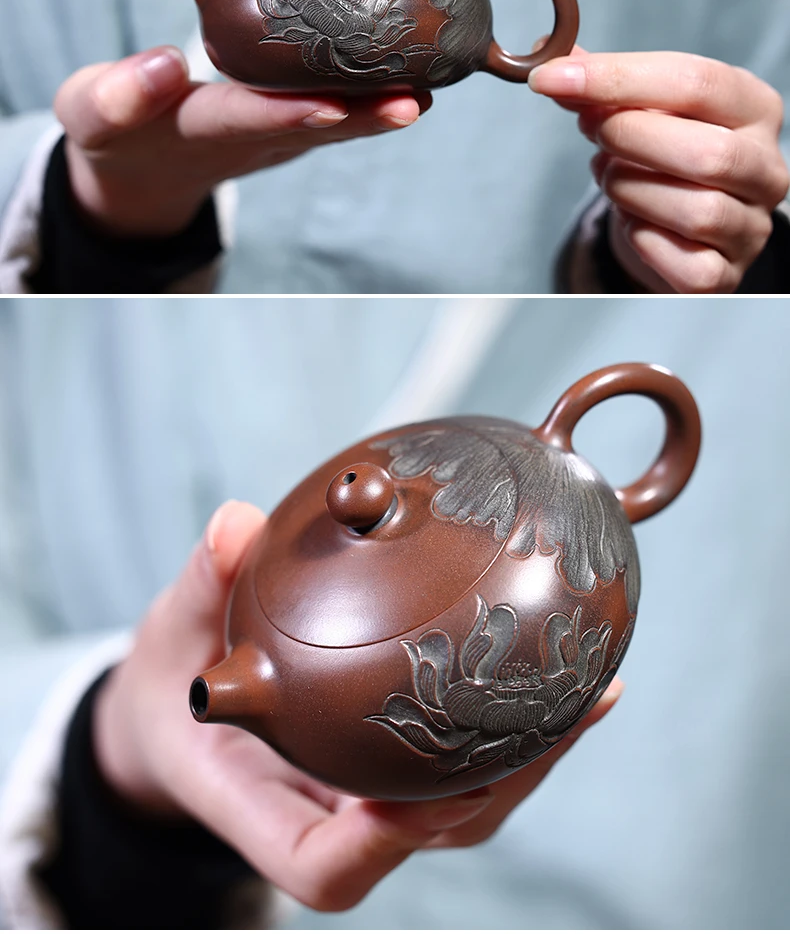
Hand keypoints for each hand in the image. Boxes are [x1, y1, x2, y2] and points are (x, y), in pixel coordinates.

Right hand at [55, 48, 430, 235]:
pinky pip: (338, 104)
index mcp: (197, 131)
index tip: (329, 107)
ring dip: (384, 107)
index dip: (287, 115)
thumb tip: (165, 62)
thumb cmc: (116, 128)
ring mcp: (277, 136)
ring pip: (337, 123)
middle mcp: (249, 138)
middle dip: (363, 115)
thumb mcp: (92, 112)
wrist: (144, 166)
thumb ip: (119, 94)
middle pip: (313, 128)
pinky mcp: (293, 125)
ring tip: (437, 85)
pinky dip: (376, 86)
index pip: (245, 120)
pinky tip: (420, 65)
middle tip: (413, 102)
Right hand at [94, 500, 622, 911]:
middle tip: (564, 712)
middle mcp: (333, 812)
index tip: (413, 794)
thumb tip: (233, 525)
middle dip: (501, 784)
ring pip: (466, 805)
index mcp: (261, 807)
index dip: (378, 844)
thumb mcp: (172, 632)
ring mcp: (375, 795)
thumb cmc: (178, 682)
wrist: (188, 713)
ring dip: (533, 754)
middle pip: (426, 836)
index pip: (324, 863)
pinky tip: (562, 665)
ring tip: (592, 688)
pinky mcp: (403, 765)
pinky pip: (468, 757)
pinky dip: (518, 721)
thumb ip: (202, 584)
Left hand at [529, 48, 788, 292]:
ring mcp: (752, 225)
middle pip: (707, 153)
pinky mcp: (725, 273)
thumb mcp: (642, 106)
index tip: (553, 78)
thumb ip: (602, 83)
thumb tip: (551, 58)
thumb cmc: (664, 151)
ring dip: (630, 189)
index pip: (696, 83)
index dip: (618, 77)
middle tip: (590, 129)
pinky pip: (685, 264)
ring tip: (610, 174)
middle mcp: (766, 167)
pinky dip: (644, 241)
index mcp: (754, 108)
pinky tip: (633, 220)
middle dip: (629, 138)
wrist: (679, 221)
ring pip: (697, 211)